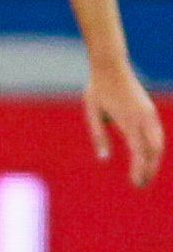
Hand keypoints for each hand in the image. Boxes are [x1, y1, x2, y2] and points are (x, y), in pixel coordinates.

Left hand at [84, 63, 163, 187]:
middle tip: (140, 185)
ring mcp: (149, 115)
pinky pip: (157, 135)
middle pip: (153, 151)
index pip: (139, 152)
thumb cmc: (99, 90)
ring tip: (144, 174)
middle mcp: (143, 119)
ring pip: (158, 144)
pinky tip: (148, 158)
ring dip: (153, 161)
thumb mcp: (93, 113)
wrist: (111, 66)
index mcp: (129, 121)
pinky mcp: (150, 111)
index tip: (136, 183)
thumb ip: (98, 136)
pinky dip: (154, 149)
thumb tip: (104, 158)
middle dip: (149, 169)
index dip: (140, 169)